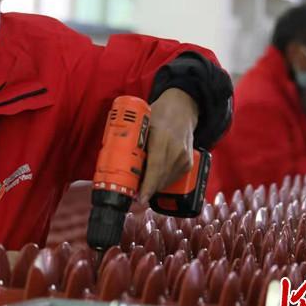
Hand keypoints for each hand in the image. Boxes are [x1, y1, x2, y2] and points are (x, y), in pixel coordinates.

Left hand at [139, 88, 198, 204]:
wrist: (183, 109)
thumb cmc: (160, 114)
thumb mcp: (143, 123)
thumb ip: (133, 141)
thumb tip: (117, 161)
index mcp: (163, 138)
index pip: (155, 168)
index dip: (147, 186)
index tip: (139, 197)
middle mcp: (176, 150)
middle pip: (160, 179)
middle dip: (145, 189)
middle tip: (132, 193)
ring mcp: (184, 158)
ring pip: (166, 181)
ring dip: (152, 187)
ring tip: (140, 186)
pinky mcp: (188, 163)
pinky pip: (172, 179)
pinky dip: (161, 182)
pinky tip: (152, 180)